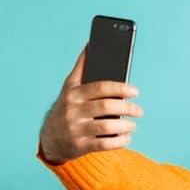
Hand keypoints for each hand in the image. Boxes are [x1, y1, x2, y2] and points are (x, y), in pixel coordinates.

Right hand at [38, 45, 144, 164]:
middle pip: (106, 107)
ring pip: (106, 127)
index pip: (100, 87)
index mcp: (73, 93)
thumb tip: (91, 43)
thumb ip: (81, 67)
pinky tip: (126, 137)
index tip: (135, 91)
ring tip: (133, 125)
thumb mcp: (69, 87)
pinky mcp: (80, 146)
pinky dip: (119, 141)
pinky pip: (104, 145)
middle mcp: (73, 111)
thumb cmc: (66, 108)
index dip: (121, 88)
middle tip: (139, 111)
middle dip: (127, 108)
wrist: (50, 138)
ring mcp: (76, 129)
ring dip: (125, 126)